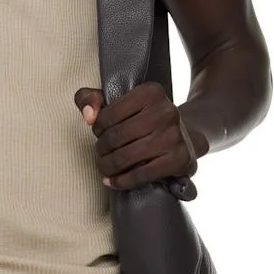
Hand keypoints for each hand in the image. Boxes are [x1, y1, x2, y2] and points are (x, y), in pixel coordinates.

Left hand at [74, 83, 198, 189]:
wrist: (184, 135)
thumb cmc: (144, 118)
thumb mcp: (118, 101)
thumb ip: (92, 99)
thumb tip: (88, 115)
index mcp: (151, 92)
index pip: (108, 115)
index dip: (97, 128)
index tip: (99, 133)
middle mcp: (166, 111)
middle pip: (115, 137)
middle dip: (101, 148)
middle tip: (101, 153)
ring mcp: (175, 136)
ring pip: (125, 157)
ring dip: (107, 166)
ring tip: (104, 167)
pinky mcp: (180, 160)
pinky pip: (141, 175)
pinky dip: (122, 181)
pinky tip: (113, 181)